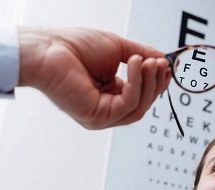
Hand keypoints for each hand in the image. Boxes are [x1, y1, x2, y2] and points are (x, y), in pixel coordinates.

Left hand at [18, 27, 170, 127]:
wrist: (48, 49)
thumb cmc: (73, 47)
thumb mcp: (118, 48)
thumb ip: (142, 55)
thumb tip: (163, 59)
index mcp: (110, 95)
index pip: (141, 96)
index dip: (156, 81)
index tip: (167, 65)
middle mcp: (106, 109)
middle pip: (144, 104)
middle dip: (155, 82)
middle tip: (161, 62)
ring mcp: (102, 117)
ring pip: (139, 108)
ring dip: (148, 83)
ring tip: (148, 61)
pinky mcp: (97, 118)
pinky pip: (128, 104)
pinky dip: (136, 83)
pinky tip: (134, 64)